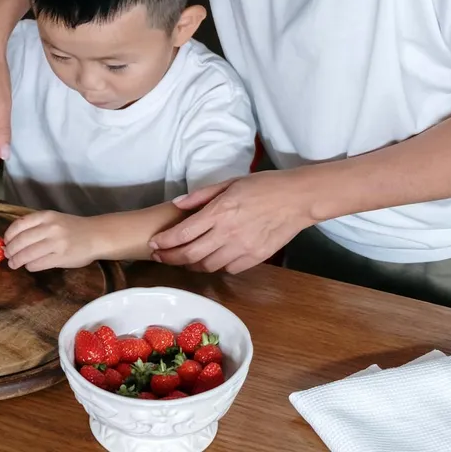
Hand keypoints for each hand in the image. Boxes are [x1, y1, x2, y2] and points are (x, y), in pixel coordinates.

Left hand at [4, 211, 99, 271]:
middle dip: (10, 250)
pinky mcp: (61, 258)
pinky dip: (30, 266)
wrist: (96, 235)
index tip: (5, 242)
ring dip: (17, 261)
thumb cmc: (72, 228)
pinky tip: (30, 266)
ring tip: (14, 264)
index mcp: (46, 216)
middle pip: (20, 241)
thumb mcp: (54, 219)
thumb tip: (12, 239)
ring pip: (27, 254)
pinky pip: (38, 264)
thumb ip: (36, 226)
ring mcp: (56, 243)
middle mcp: (50, 228)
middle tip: (7, 255)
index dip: (8, 235)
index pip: (19, 225)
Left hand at [148, 171, 314, 273]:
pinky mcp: (255, 258)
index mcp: (219, 212)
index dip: (164, 242)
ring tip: (183, 259)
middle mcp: (228, 233)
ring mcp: (243, 248)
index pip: (183, 233)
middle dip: (170, 258)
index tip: (154, 244)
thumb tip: (176, 205)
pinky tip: (211, 259)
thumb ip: (201, 196)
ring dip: (191, 265)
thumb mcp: (229, 183)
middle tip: (160, 257)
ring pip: (208, 266)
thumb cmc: (263, 186)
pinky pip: (228, 269)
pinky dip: (216, 266)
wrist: (297, 199)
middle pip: (190, 255)